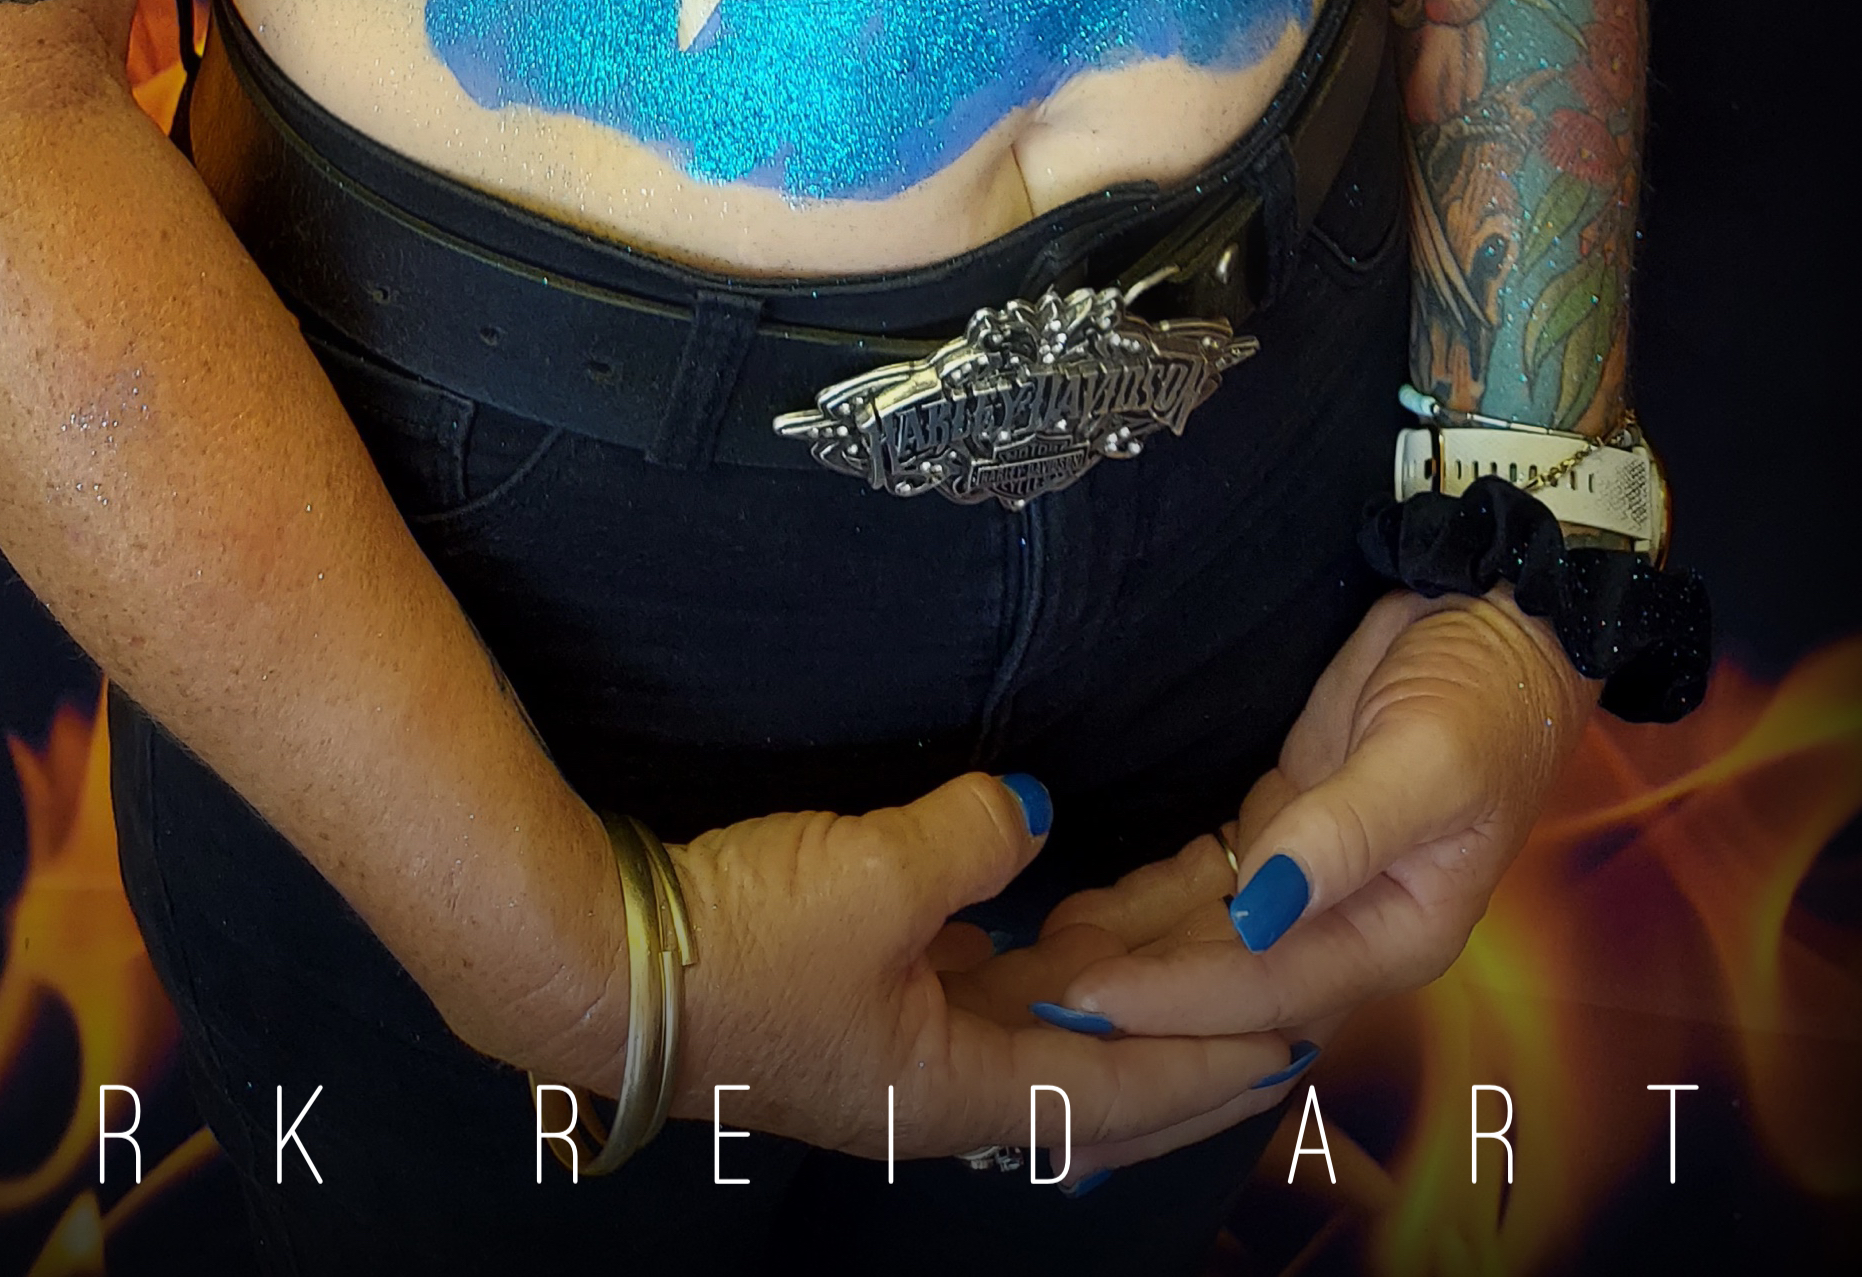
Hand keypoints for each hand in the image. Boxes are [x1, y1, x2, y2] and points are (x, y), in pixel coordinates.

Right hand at [534, 776, 1307, 1175]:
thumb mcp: (874, 876)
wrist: (608, 970)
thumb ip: (975, 836)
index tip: (1295, 1043)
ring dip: (1123, 1014)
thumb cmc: (742, 942)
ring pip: (1043, 1041)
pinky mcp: (861, 1006)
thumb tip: (1034, 812)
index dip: (1211, 1066)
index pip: (1121, 1091)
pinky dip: (1047, 975)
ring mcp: (900, 1052)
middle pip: (1098, 1087)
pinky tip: (1070, 937)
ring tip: (1199, 975)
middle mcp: (942, 1087)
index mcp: (960, 1087)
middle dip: (1192, 1061)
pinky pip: (984, 999)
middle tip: (1282, 1028)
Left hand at [1016, 587, 1595, 1061]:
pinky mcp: (1279, 833)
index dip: (1178, 1000)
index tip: (1088, 1002)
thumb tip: (1260, 912)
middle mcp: (1348, 929)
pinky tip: (1074, 924)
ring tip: (1031, 996)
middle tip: (1034, 1037)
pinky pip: (1200, 892)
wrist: (1494, 621)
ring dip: (1129, 972)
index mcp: (1396, 935)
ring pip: (1207, 950)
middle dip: (1140, 1025)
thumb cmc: (1482, 695)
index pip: (1268, 988)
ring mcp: (1310, 885)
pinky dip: (1140, 912)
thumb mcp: (1428, 760)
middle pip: (1230, 1000)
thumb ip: (1345, 835)